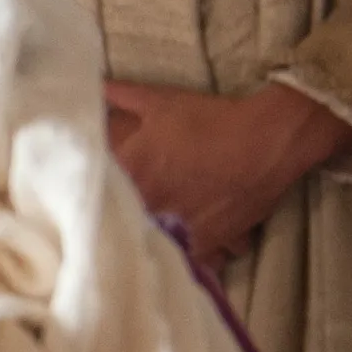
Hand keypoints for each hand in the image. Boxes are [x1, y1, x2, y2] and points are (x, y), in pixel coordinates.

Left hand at [103, 78, 351, 266]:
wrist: (267, 140)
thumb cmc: (211, 119)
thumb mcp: (161, 101)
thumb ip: (121, 95)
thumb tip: (93, 86)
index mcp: (131, 173)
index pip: (94, 194)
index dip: (89, 199)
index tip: (84, 202)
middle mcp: (150, 207)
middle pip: (119, 228)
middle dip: (116, 227)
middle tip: (110, 229)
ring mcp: (178, 230)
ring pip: (152, 251)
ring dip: (149, 247)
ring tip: (144, 248)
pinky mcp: (207, 245)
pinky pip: (188, 265)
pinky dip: (185, 262)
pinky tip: (179, 260)